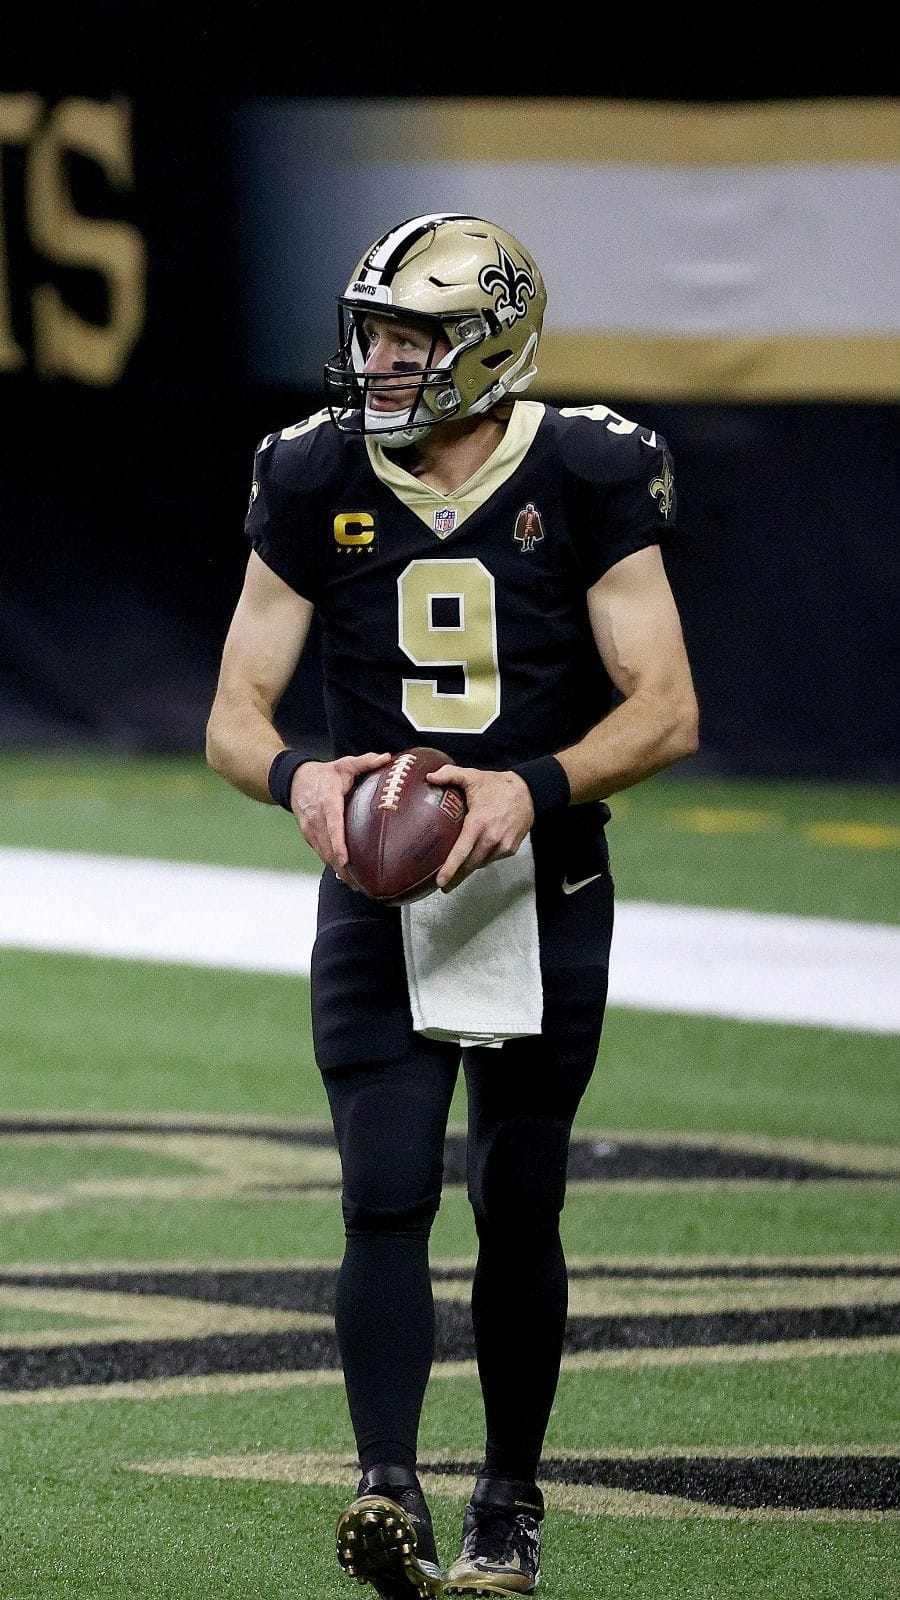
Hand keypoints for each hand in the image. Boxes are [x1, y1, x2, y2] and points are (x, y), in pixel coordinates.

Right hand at [290, 752, 390, 875]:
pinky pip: (320, 852)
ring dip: (337, 870)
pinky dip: (331, 864)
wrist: (294, 780)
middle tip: (360, 884)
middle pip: (328, 846)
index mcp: (327, 801)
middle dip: (342, 867)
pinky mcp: (308, 835)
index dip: (338, 844)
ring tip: (356, 886)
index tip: (345, 860)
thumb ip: (365, 762)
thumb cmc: (325, 774)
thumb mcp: (344, 764)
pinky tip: (344, 876)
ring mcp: (310, 828)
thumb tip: (386, 757)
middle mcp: (316, 818)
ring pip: (323, 853)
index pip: (333, 825)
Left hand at [426, 766, 534, 890]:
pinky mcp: (511, 849)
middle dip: (456, 877)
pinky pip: (492, 859)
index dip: (450, 869)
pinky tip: (477, 855)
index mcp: (478, 824)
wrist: (529, 792)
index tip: (440, 882)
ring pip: (481, 863)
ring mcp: (502, 846)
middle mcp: (491, 838)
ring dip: (470, 867)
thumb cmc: (497, 785)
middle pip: (470, 865)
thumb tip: (429, 777)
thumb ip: (450, 774)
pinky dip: (483, 859)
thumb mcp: (472, 776)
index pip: (461, 852)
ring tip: (458, 871)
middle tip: (444, 885)